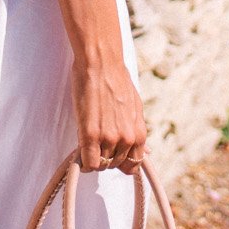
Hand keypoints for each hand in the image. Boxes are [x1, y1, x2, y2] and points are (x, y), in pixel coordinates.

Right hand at [72, 57, 146, 174]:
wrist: (102, 62)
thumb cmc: (116, 80)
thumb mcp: (135, 107)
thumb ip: (137, 131)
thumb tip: (147, 152)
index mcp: (139, 133)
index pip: (132, 165)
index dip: (120, 161)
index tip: (112, 152)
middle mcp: (126, 139)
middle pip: (113, 164)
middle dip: (105, 154)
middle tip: (97, 136)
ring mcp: (108, 138)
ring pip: (100, 164)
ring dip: (93, 155)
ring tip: (88, 135)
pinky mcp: (90, 134)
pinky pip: (87, 163)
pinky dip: (83, 161)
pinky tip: (81, 148)